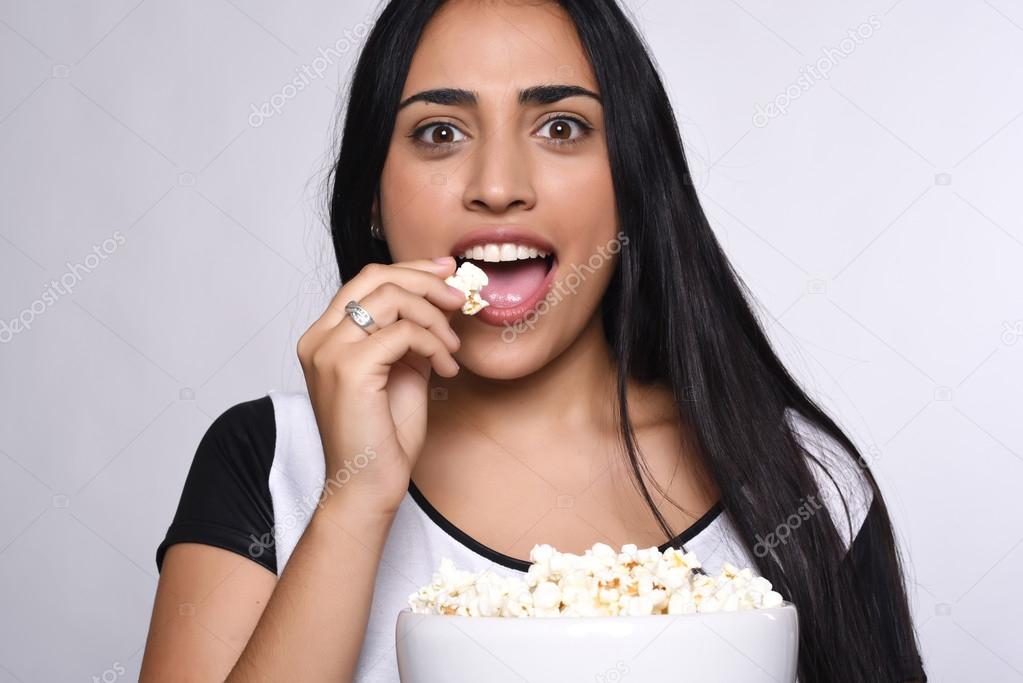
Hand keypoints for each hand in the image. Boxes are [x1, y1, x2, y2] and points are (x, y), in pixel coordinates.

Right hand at [296, 258, 465, 515]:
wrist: (368, 486)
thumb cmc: (383, 437)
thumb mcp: (403, 370)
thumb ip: (413, 333)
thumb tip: (441, 297)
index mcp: (325, 336)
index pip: (366, 280)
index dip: (411, 270)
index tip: (447, 273)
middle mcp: (319, 339)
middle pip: (376, 278)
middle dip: (427, 283)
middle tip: (460, 301)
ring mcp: (329, 352)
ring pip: (392, 298)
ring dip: (435, 317)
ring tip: (452, 349)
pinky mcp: (349, 369)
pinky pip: (403, 332)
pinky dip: (434, 344)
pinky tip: (446, 369)